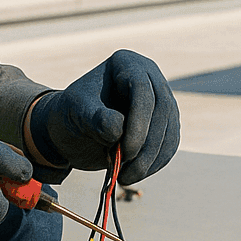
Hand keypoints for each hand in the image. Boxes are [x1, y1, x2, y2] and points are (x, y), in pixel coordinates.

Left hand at [28, 50, 178, 185]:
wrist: (73, 130)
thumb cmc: (71, 115)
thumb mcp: (75, 113)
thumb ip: (94, 118)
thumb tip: (118, 129)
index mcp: (126, 63)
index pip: (142, 89)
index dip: (138, 121)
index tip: (125, 151)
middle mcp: (149, 77)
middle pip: (161, 110)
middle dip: (146, 145)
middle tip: (125, 172)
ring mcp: (161, 100)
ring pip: (169, 130)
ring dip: (151, 159)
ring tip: (125, 177)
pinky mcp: (165, 123)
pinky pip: (170, 144)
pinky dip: (156, 163)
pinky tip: (136, 174)